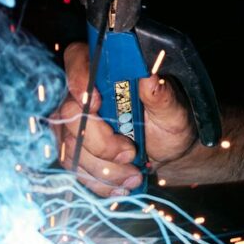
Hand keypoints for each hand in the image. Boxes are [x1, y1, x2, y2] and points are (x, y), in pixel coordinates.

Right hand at [53, 41, 195, 195]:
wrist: (167, 154)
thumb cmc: (169, 125)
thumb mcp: (174, 112)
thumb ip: (162, 97)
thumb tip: (150, 79)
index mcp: (105, 70)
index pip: (76, 58)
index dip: (79, 79)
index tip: (96, 102)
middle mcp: (82, 94)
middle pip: (69, 114)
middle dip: (99, 142)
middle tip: (130, 153)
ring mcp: (73, 123)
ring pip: (71, 147)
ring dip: (103, 168)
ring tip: (133, 175)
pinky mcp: (72, 149)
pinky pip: (75, 168)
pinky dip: (100, 182)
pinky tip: (122, 185)